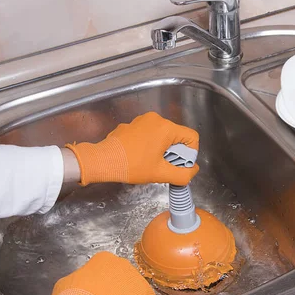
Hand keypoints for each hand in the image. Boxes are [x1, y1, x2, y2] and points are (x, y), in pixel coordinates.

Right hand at [47, 252, 156, 294]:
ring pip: (138, 292)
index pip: (109, 270)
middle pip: (125, 280)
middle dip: (120, 293)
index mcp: (104, 259)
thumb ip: (79, 280)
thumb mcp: (67, 283)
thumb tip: (80, 286)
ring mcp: (136, 280)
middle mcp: (123, 265)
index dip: (105, 285)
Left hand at [66, 112, 198, 185]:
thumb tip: (192, 171)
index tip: (179, 165)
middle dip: (175, 152)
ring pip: (163, 135)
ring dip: (162, 148)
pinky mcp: (131, 125)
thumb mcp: (161, 174)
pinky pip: (148, 134)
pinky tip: (138, 156)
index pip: (192, 137)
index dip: (190, 154)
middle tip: (164, 166)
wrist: (103, 161)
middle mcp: (156, 119)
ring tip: (150, 162)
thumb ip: (183, 175)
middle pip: (177, 136)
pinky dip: (148, 144)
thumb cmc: (132, 166)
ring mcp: (142, 120)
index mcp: (166, 128)